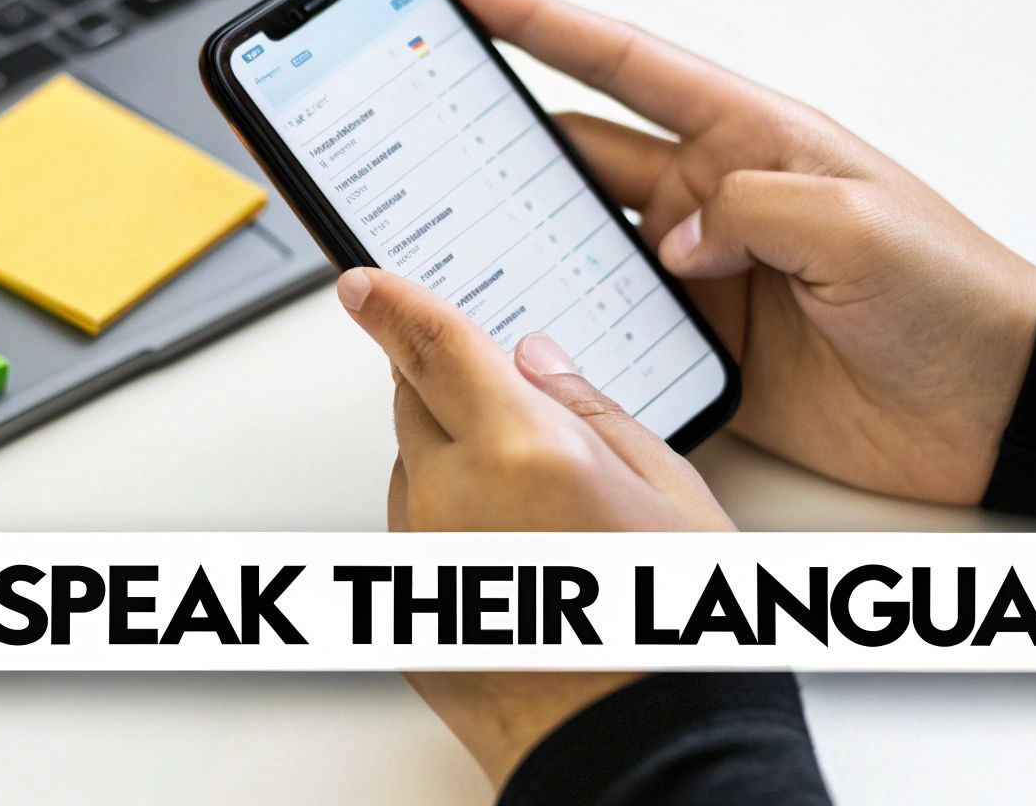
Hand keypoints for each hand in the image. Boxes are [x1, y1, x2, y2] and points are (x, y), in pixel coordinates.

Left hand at [335, 266, 731, 786]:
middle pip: (413, 402)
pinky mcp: (403, 617)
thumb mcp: (673, 493)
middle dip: (441, 381)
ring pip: (412, 473)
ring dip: (449, 458)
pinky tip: (513, 554)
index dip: (393, 305)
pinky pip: (411, 539)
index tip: (362, 284)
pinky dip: (445, 523)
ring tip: (539, 507)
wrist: (639, 751)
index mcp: (523, 451)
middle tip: (497, 396)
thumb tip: (542, 364)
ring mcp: (420, 563)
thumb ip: (597, 412)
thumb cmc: (669, 635)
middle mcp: (453, 499)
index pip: (436, 347)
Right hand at [446, 0, 1035, 504]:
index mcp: (752, 139)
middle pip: (580, 155)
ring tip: (447, 239)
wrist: (996, 405)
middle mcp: (715, 198)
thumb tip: (673, 238)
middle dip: (500, 139)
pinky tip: (524, 333)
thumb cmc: (955, 294)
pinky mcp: (703, 346)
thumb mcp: (862, 226)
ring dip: (524, 241)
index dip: (544, 21)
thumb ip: (757, 212)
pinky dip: (567, 327)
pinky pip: (613, 327)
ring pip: (582, 243)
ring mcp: (704, 275)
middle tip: (419, 131)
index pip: (629, 65)